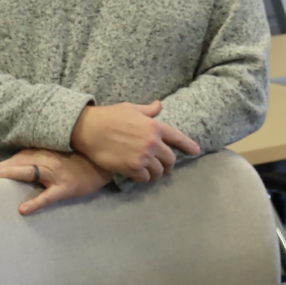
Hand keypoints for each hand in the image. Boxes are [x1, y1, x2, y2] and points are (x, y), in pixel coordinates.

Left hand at [0, 148, 112, 215]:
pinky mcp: (65, 188)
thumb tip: (20, 166)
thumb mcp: (58, 155)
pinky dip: (35, 202)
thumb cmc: (79, 160)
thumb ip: (41, 157)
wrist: (102, 164)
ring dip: (10, 174)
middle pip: (19, 163)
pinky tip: (23, 210)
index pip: (18, 157)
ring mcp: (55, 174)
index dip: (2, 164)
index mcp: (44, 153)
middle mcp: (47, 160)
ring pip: (28, 172)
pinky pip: (48, 196)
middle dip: (0, 168)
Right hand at [71, 100, 202, 182]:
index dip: (189, 146)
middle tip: (165, 167)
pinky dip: (144, 178)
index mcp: (155, 126)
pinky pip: (145, 178)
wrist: (89, 129)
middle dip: (169, 164)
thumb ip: (148, 110)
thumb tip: (159, 105)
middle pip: (171, 159)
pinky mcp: (132, 168)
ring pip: (159, 171)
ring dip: (156, 173)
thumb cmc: (109, 116)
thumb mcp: (131, 108)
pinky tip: (138, 174)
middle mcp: (152, 142)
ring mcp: (143, 156)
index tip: (196, 152)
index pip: (178, 138)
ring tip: (151, 172)